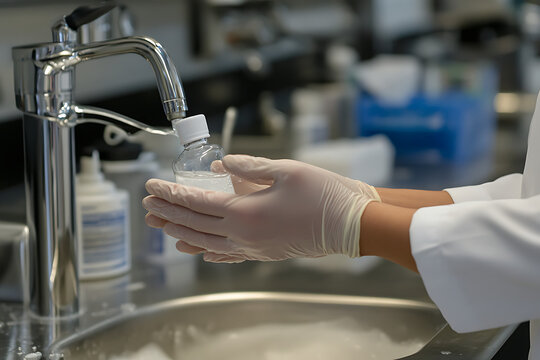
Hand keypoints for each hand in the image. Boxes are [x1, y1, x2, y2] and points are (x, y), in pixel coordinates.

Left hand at [143, 155, 379, 262]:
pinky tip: (198, 249)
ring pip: (206, 242)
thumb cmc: (323, 194)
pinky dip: (208, 251)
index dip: (171, 193)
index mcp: (245, 212)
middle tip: (146, 204)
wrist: (352, 224)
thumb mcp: (285, 170)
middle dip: (168, 212)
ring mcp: (254, 247)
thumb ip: (249, 167)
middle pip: (195, 223)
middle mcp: (244, 234)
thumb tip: (223, 163)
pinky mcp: (264, 252)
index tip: (152, 185)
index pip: (197, 202)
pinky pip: (228, 254)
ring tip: (161, 226)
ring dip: (181, 232)